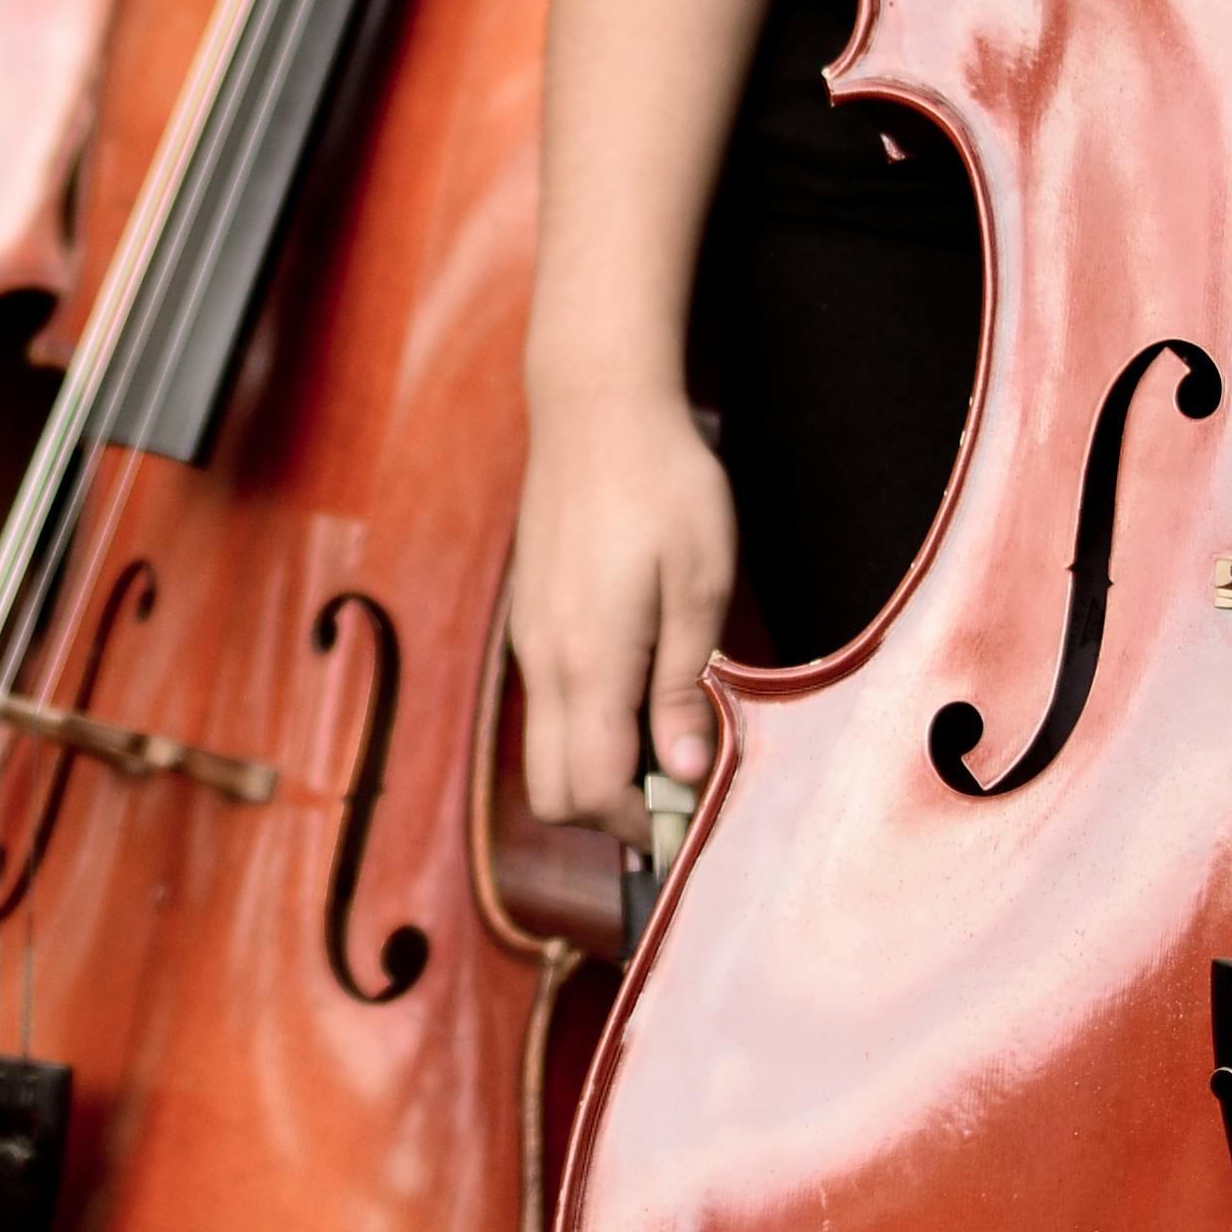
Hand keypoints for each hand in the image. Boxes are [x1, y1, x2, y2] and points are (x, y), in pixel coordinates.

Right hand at [509, 375, 740, 847]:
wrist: (595, 407)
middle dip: (611, 813)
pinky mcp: (531, 622)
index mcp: (589, 662)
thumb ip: (683, 686)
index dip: (640, 823)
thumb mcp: (700, 586)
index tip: (690, 816)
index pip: (590, 790)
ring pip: (545, 751)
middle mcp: (545, 664)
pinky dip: (587, 728)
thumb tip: (681, 772)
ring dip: (599, 769)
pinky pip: (548, 707)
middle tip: (678, 791)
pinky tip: (639, 691)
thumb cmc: (664, 487)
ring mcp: (531, 643)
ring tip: (669, 737)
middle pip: (552, 792)